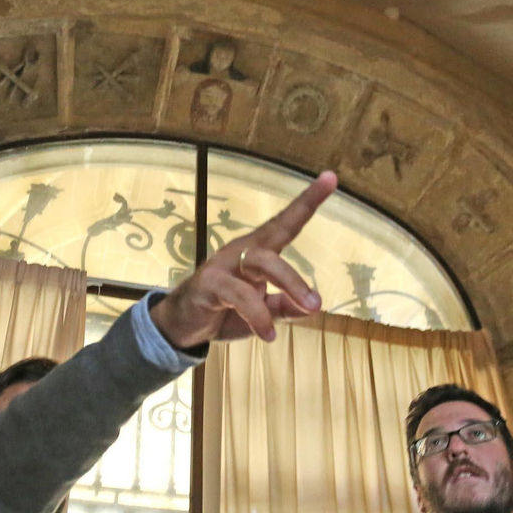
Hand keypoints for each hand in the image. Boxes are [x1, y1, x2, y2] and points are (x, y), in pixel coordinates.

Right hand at [150, 170, 337, 346]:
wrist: (182, 326)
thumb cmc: (224, 311)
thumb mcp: (263, 313)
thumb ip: (286, 306)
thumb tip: (314, 306)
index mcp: (257, 252)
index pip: (285, 224)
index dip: (307, 202)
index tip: (331, 177)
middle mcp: (241, 251)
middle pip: (274, 247)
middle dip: (296, 275)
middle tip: (316, 304)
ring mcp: (223, 265)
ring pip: (260, 263)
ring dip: (287, 286)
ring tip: (306, 312)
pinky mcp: (208, 284)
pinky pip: (238, 295)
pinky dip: (258, 316)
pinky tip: (268, 334)